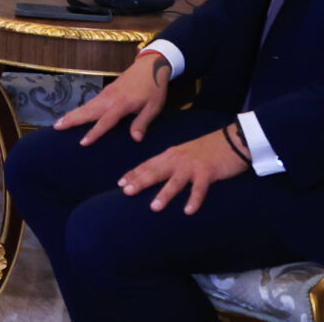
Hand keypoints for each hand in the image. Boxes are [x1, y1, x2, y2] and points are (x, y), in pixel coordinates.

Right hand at [56, 50, 170, 143]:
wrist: (150, 66)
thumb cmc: (154, 88)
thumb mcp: (153, 107)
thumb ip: (142, 123)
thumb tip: (135, 139)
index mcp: (121, 104)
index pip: (104, 121)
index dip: (93, 133)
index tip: (82, 142)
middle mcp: (109, 98)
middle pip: (87, 111)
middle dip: (71, 119)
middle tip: (56, 127)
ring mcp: (105, 94)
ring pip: (86, 106)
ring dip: (72, 114)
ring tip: (59, 122)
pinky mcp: (106, 91)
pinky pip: (90, 102)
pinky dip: (80, 109)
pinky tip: (75, 115)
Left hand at [119, 128, 249, 213]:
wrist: (232, 141)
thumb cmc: (208, 150)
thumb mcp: (184, 154)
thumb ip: (171, 162)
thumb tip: (158, 173)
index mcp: (170, 155)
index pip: (148, 164)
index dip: (134, 173)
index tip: (120, 183)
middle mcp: (178, 160)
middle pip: (155, 171)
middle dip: (140, 182)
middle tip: (125, 192)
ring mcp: (192, 166)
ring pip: (175, 182)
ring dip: (164, 195)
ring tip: (154, 208)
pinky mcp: (208, 172)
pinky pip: (200, 188)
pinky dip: (194, 200)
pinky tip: (188, 211)